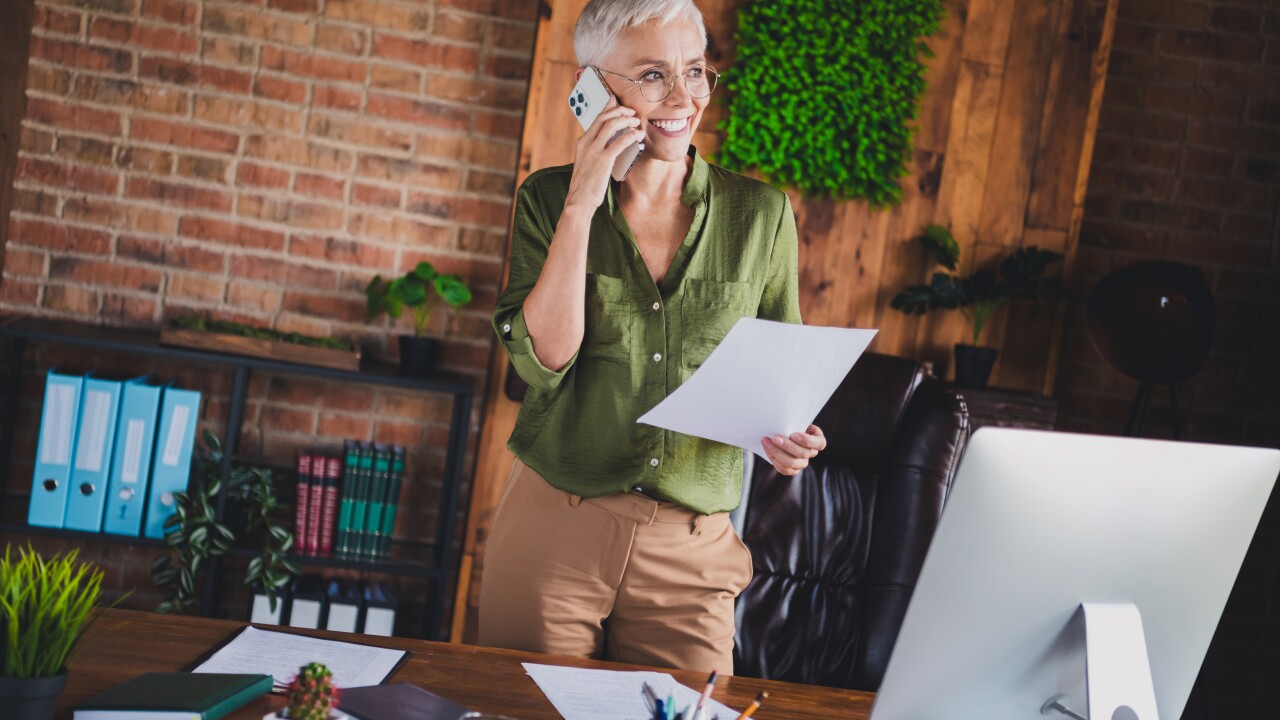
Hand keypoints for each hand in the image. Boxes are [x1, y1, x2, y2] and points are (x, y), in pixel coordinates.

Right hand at [563, 96, 644, 210]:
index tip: (617, 101)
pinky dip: (631, 136)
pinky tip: (638, 136)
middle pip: (604, 117)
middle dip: (620, 111)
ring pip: (612, 125)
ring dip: (627, 120)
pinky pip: (620, 141)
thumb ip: (595, 151)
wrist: (579, 201)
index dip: (608, 107)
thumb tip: (610, 144)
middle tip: (632, 112)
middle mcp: (586, 143)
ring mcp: (594, 151)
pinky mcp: (603, 160)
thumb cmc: (585, 185)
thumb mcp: (587, 163)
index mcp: (582, 142)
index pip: (596, 118)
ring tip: (636, 122)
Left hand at [761, 424, 825, 476]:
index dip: (807, 441)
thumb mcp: (798, 421)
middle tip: (775, 438)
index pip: (819, 443)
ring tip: (767, 442)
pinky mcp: (793, 470)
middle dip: (787, 446)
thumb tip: (784, 420)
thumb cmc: (793, 425)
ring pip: (792, 463)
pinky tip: (767, 448)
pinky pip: (783, 469)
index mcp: (818, 440)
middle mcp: (812, 453)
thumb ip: (795, 422)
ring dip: (777, 452)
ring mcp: (803, 463)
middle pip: (802, 454)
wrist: (785, 433)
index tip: (793, 434)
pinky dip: (773, 458)